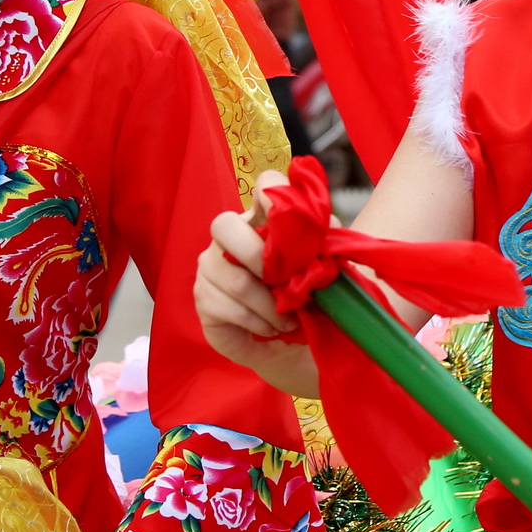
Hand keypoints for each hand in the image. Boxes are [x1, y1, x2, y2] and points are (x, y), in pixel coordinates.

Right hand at [195, 170, 319, 396]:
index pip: (263, 186)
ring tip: (289, 320)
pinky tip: (272, 328)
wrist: (291, 346)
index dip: (273, 190)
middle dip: (258, 257)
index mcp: (262, 219)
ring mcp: (211, 267)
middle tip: (285, 284)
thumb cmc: (305, 300)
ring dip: (268, 305)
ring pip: (233, 278)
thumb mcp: (323, 272)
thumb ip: (324, 246)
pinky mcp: (203, 299)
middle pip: (225, 225)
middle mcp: (229, 236)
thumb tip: (327, 228)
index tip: (290, 211)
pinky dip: (257, 322)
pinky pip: (227, 307)